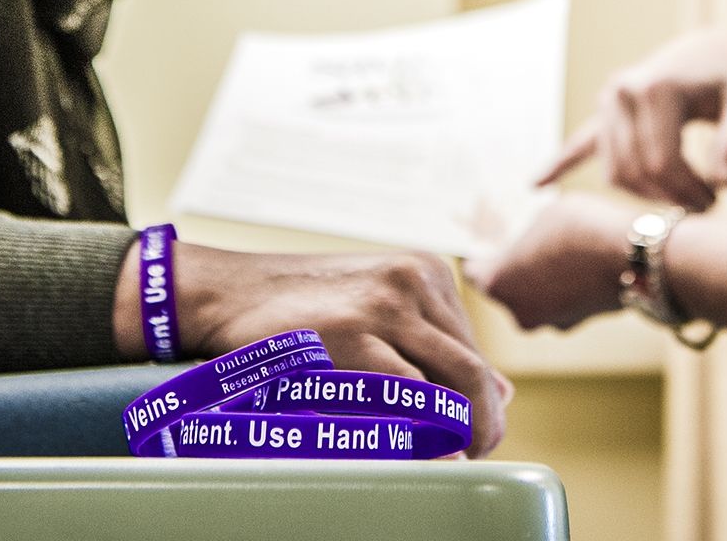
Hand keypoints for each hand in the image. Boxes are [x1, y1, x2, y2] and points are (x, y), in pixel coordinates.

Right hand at [165, 246, 508, 455]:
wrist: (227, 292)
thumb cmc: (298, 307)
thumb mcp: (375, 306)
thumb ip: (431, 343)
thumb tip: (499, 392)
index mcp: (425, 270)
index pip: (474, 347)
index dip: (479, 398)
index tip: (471, 430)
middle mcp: (415, 279)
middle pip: (473, 365)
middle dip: (482, 418)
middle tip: (473, 453)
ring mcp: (387, 304)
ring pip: (458, 380)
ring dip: (465, 428)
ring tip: (454, 457)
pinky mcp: (356, 334)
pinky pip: (414, 395)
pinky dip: (428, 428)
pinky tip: (428, 450)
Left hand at [463, 194, 632, 330]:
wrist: (635, 256)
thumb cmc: (580, 228)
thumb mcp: (542, 216)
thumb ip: (524, 235)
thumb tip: (524, 239)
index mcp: (497, 284)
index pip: (474, 271)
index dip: (478, 252)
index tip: (484, 241)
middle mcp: (518, 312)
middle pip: (504, 286)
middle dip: (511, 266)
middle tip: (519, 241)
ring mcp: (549, 322)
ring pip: (534, 296)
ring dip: (538, 278)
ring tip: (552, 249)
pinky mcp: (578, 323)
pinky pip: (558, 302)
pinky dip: (561, 286)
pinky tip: (574, 263)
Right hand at [540, 28, 726, 206]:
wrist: (717, 49)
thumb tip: (724, 183)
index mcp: (654, 88)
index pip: (662, 161)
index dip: (690, 191)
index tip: (718, 202)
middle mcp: (621, 92)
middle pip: (637, 170)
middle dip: (670, 198)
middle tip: (706, 208)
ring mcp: (607, 102)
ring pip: (616, 171)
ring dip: (645, 195)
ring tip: (681, 200)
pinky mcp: (604, 112)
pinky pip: (580, 144)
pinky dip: (558, 163)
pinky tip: (534, 183)